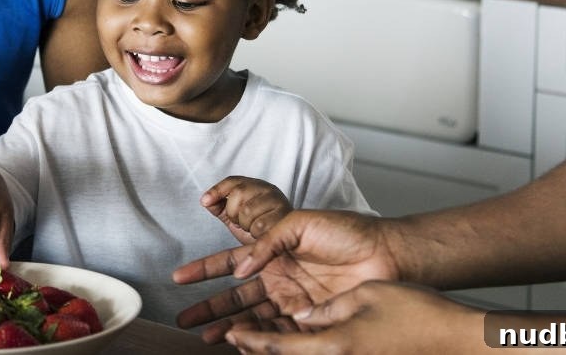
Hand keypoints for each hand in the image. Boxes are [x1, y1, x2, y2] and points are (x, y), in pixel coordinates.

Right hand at [172, 209, 398, 341]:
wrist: (386, 253)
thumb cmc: (347, 231)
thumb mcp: (299, 223)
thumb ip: (266, 242)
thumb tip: (240, 270)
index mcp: (272, 253)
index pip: (230, 262)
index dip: (204, 270)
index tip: (179, 277)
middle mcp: (279, 279)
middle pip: (236, 297)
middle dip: (209, 308)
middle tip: (185, 319)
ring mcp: (293, 301)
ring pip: (253, 319)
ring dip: (229, 328)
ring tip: (206, 338)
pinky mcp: (311, 321)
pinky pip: (280, 334)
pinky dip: (260, 340)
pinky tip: (242, 344)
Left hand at [201, 176, 291, 244]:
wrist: (285, 248)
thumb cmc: (260, 231)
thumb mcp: (236, 218)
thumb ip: (220, 207)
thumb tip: (205, 201)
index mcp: (256, 187)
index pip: (233, 181)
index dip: (217, 190)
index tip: (205, 201)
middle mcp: (268, 190)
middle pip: (238, 193)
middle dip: (233, 212)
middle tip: (241, 223)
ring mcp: (278, 202)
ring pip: (248, 211)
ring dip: (246, 225)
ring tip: (253, 229)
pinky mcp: (286, 218)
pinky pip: (260, 226)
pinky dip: (256, 234)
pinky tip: (261, 235)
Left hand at [226, 280, 483, 354]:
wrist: (458, 338)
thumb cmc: (416, 311)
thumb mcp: (365, 296)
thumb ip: (326, 310)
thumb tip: (300, 319)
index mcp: (334, 345)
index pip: (278, 344)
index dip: (250, 338)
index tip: (228, 333)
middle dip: (257, 349)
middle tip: (232, 337)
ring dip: (279, 350)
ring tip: (252, 340)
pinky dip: (301, 350)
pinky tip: (295, 341)